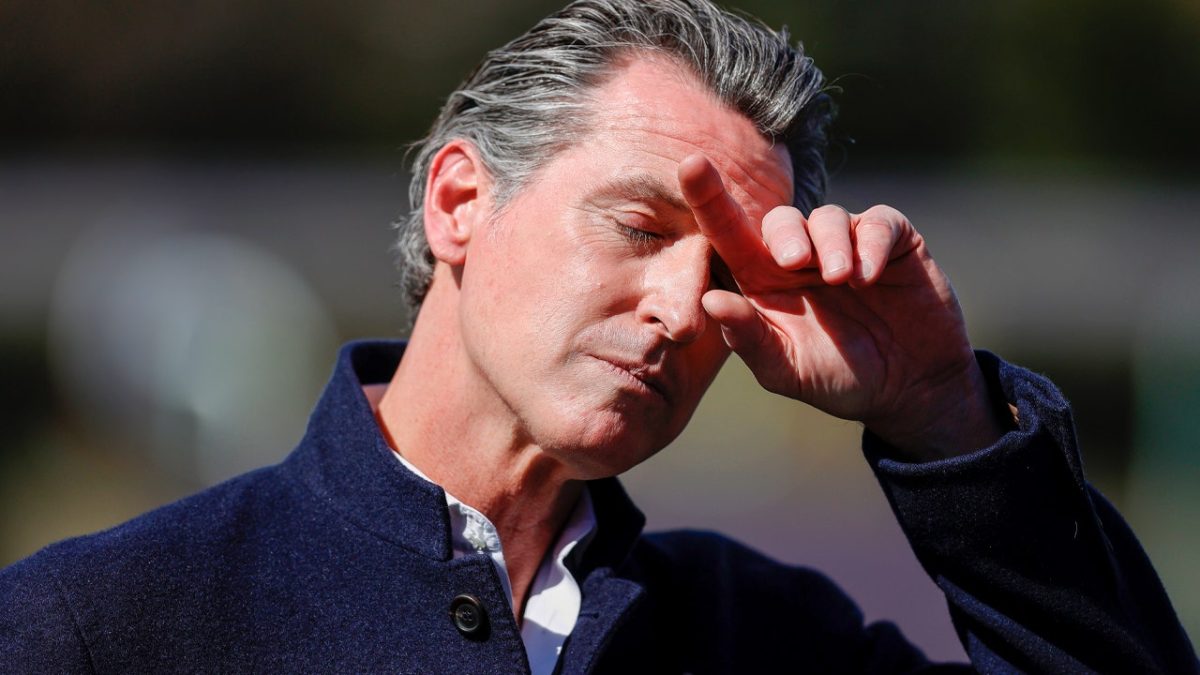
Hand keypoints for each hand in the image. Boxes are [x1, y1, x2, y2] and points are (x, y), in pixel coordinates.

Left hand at [678, 154, 1006, 458]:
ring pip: (827, 217)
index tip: (690, 163)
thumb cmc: (837, 379)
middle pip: (779, 219)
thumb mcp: (788, 370)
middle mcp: (800, 256)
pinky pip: (877, 222)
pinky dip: (870, 244)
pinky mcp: (890, 241)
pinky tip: (869, 277)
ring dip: (830, 243)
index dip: (709, 198)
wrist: (910, 389)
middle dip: (784, 234)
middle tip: (793, 263)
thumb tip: (709, 300)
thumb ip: (749, 339)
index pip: (727, 234)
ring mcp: (845, 244)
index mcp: (762, 281)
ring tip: (841, 280)